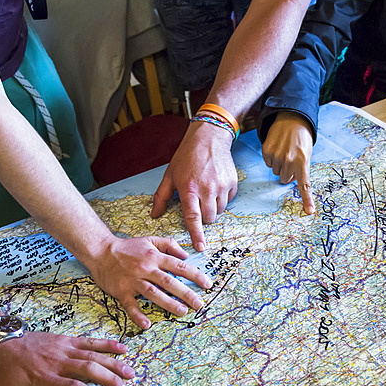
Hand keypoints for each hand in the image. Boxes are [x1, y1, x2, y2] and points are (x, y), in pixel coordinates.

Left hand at [0, 333, 135, 385]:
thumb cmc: (4, 374)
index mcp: (44, 378)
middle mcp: (57, 362)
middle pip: (88, 369)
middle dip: (110, 380)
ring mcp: (63, 349)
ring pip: (93, 355)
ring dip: (114, 363)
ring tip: (131, 374)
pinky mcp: (66, 340)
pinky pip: (89, 341)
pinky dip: (107, 344)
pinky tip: (123, 348)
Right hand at [89, 234, 211, 328]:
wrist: (100, 251)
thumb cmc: (128, 247)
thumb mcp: (150, 240)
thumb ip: (169, 245)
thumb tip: (186, 255)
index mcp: (154, 256)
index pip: (179, 266)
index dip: (195, 275)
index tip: (208, 284)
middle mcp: (146, 269)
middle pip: (169, 282)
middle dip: (186, 294)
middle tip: (199, 304)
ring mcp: (133, 281)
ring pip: (154, 293)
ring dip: (169, 304)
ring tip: (182, 312)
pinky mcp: (122, 291)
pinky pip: (131, 305)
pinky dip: (138, 315)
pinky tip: (146, 324)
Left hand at [151, 121, 238, 250]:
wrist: (209, 138)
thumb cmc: (186, 156)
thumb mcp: (170, 175)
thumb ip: (162, 197)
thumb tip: (154, 214)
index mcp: (189, 189)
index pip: (193, 218)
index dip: (196, 234)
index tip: (201, 247)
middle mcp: (207, 189)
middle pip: (208, 218)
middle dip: (203, 217)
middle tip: (198, 203)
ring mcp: (221, 186)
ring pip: (219, 211)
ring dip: (212, 207)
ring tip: (206, 191)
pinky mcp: (232, 183)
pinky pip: (228, 200)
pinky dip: (222, 198)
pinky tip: (215, 185)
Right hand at [262, 111, 315, 214]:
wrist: (291, 120)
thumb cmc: (301, 140)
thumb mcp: (306, 154)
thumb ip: (301, 169)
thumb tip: (290, 182)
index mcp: (303, 163)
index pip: (304, 185)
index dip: (307, 199)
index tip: (309, 212)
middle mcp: (290, 161)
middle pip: (284, 179)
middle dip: (287, 173)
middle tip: (291, 160)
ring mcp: (277, 156)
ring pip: (276, 172)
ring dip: (279, 165)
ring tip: (284, 151)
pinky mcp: (267, 152)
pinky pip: (268, 163)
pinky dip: (272, 158)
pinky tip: (277, 148)